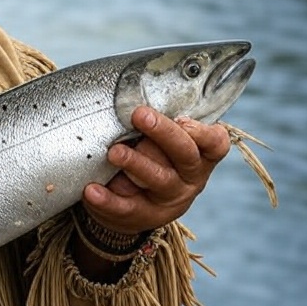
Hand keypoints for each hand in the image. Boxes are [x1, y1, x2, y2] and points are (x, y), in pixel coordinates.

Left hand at [81, 106, 230, 235]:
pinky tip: (92, 189)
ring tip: (114, 152)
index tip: (182, 118)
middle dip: (163, 133)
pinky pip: (126, 207)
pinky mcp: (143, 216)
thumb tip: (137, 89)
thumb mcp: (164, 142)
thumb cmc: (153, 158)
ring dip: (136, 163)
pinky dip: (108, 199)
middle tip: (140, 115)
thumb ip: (162, 122)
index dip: (203, 133)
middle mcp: (189, 178)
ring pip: (157, 179)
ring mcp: (168, 199)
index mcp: (200, 156)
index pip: (215, 144)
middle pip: (184, 155)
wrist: (136, 206)